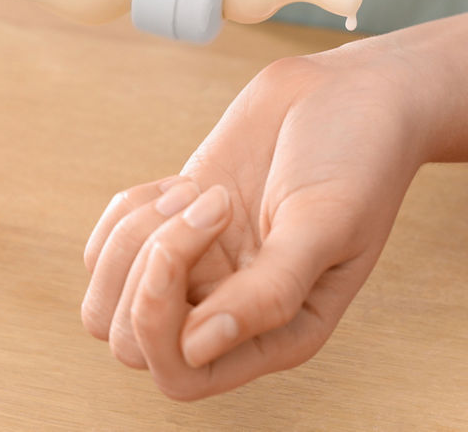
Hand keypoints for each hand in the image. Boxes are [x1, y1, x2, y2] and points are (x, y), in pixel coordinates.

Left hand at [81, 41, 425, 398]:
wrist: (352, 93)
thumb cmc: (358, 158)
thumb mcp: (325, 223)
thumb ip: (270, 292)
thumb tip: (197, 348)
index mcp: (279, 333)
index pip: (182, 374)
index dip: (157, 327)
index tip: (174, 252)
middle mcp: (232, 312)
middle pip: (132, 340)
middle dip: (147, 270)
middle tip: (211, 205)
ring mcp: (199, 270)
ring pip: (110, 294)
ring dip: (137, 236)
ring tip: (201, 192)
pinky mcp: (174, 227)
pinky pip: (109, 246)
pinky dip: (129, 210)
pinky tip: (183, 184)